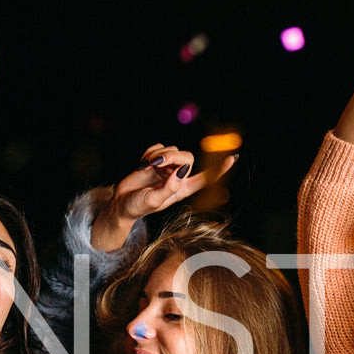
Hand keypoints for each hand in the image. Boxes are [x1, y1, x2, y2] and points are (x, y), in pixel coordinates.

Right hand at [91, 144, 229, 250]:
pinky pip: (159, 147)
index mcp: (182, 189)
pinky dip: (150, 152)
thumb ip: (169, 187)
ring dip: (158, 156)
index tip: (233, 158)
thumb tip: (182, 171)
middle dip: (171, 157)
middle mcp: (177, 177)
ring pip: (172, 150)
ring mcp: (167, 168)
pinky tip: (143, 164)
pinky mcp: (156, 161)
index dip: (219, 169)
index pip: (206, 178)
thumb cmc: (137, 207)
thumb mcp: (154, 201)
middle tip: (155, 164)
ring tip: (146, 167)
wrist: (120, 202)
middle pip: (187, 157)